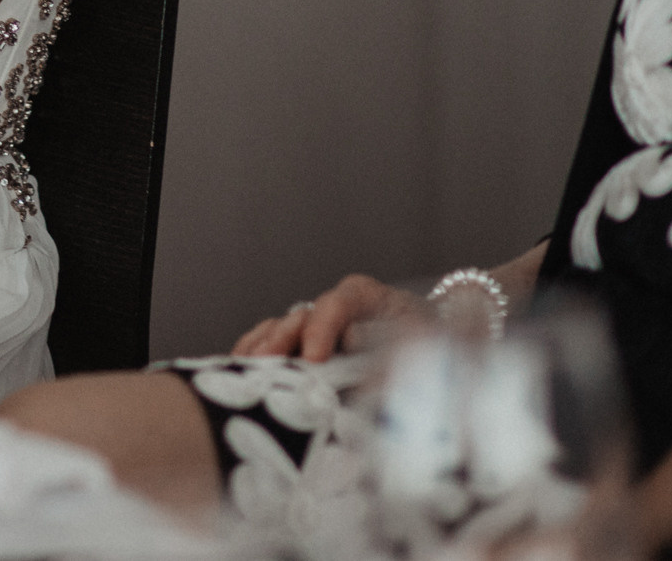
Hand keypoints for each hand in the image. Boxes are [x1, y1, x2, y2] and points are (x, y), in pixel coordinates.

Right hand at [231, 273, 420, 361]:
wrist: (433, 349)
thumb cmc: (429, 347)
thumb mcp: (420, 346)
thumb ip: (393, 355)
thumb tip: (362, 373)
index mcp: (367, 297)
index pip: (339, 303)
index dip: (322, 329)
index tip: (313, 359)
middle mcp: (335, 306)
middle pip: (301, 316)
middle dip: (281, 341)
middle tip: (266, 365)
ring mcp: (316, 323)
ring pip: (280, 328)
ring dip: (261, 349)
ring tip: (242, 370)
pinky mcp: (305, 344)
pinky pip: (272, 344)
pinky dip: (256, 357)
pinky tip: (238, 372)